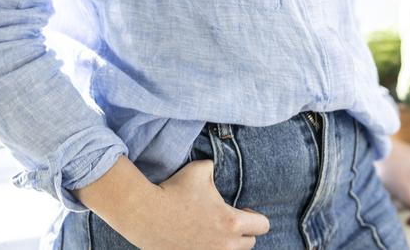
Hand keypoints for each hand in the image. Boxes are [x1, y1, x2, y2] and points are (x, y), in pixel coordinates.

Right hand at [128, 158, 270, 249]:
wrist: (146, 214)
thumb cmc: (175, 189)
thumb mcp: (201, 169)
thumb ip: (216, 168)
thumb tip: (218, 168)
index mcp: (231, 221)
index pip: (262, 226)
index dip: (256, 216)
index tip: (243, 210)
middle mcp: (225, 245)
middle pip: (250, 244)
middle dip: (243, 231)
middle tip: (228, 221)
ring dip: (229, 243)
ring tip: (216, 230)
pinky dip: (212, 248)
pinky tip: (202, 239)